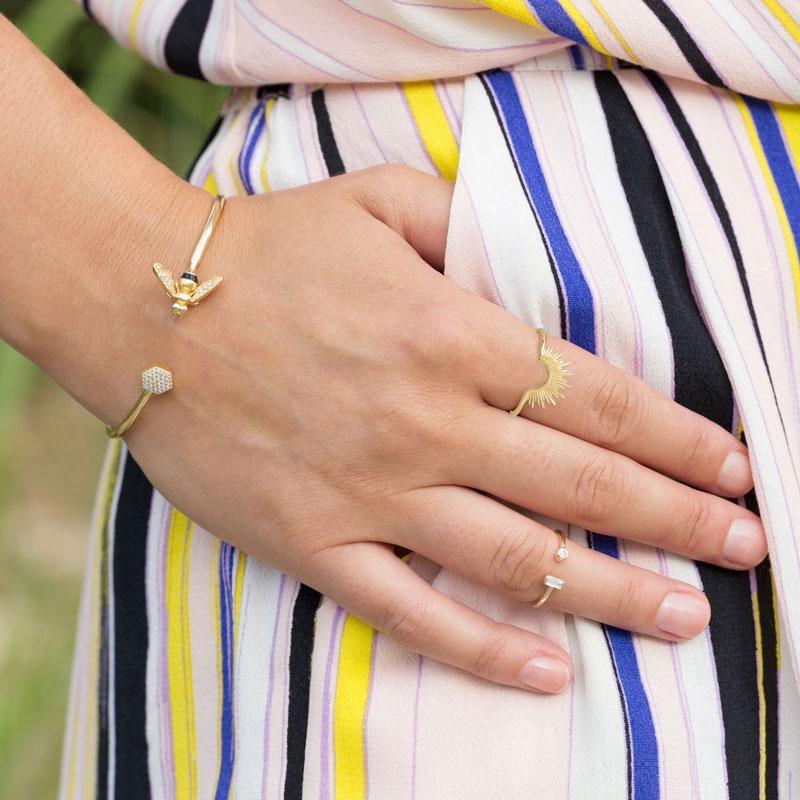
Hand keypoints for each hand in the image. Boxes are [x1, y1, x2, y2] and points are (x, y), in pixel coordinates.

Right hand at [122, 164, 762, 694]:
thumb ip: (465, 225)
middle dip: (678, 517)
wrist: (146, 304)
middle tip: (748, 544)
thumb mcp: (375, 202)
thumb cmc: (266, 249)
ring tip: (686, 617)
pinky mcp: (314, 540)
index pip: (594, 397)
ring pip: (514, 557)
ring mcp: (368, 491)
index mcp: (445, 333)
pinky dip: (482, 646)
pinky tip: (548, 669)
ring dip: (611, 592)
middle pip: (579, 482)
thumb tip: (531, 266)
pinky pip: (410, 610)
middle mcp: (422, 421)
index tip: (733, 465)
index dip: (676, 436)